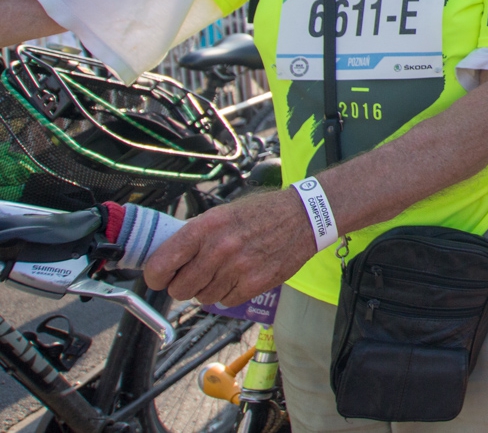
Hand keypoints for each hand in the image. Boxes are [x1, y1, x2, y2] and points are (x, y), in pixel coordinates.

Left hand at [143, 190, 316, 306]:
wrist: (303, 217)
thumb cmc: (262, 213)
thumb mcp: (223, 213)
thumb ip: (195, 235)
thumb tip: (167, 258)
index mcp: (206, 227)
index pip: (161, 264)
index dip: (156, 276)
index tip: (160, 278)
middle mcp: (219, 248)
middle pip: (180, 288)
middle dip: (183, 285)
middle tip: (194, 276)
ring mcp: (238, 268)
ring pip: (202, 297)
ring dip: (208, 289)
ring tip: (222, 272)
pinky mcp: (255, 283)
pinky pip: (226, 301)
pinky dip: (229, 293)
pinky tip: (239, 276)